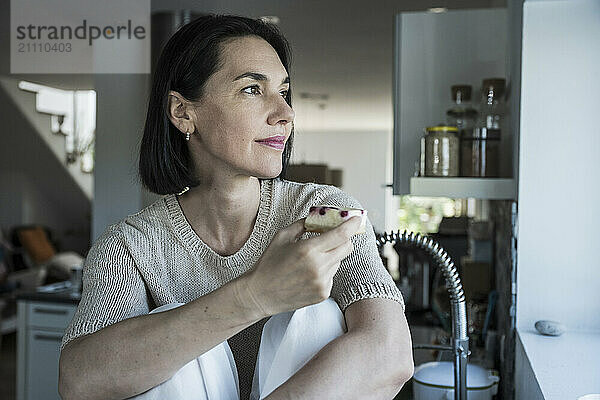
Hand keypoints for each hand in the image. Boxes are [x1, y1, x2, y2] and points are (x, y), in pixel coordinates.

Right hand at [242, 216, 361, 316]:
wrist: (260, 294)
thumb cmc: (268, 263)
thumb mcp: (282, 236)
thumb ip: (303, 224)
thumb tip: (319, 216)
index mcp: (308, 249)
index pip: (341, 234)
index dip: (352, 224)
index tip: (357, 218)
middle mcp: (319, 267)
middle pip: (347, 247)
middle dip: (344, 238)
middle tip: (335, 235)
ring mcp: (322, 282)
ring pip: (339, 261)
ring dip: (331, 255)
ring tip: (310, 259)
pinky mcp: (323, 293)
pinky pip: (332, 275)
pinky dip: (325, 270)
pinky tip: (308, 273)